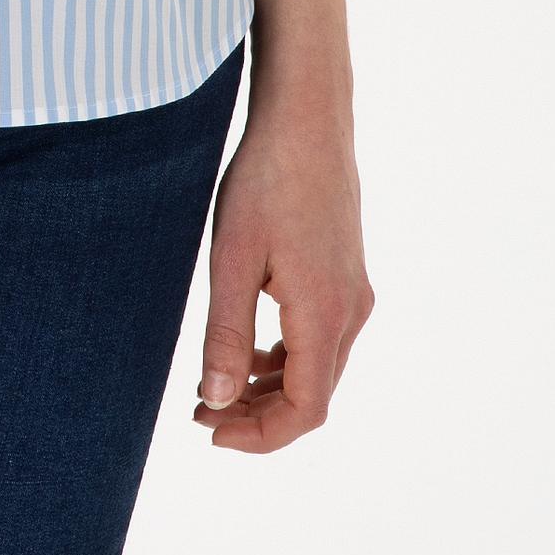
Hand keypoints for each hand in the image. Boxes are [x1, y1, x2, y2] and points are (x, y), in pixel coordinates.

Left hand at [190, 100, 373, 452]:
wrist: (307, 119)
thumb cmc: (266, 180)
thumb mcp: (233, 258)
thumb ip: (226, 333)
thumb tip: (217, 400)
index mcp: (324, 313)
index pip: (305, 410)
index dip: (260, 435)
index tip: (210, 430)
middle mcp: (350, 311)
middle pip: (313, 394)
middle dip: (258, 414)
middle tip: (200, 410)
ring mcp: (354, 292)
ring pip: (318, 367)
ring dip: (270, 386)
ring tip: (217, 384)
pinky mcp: (347, 275)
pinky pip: (321, 337)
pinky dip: (286, 356)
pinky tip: (250, 347)